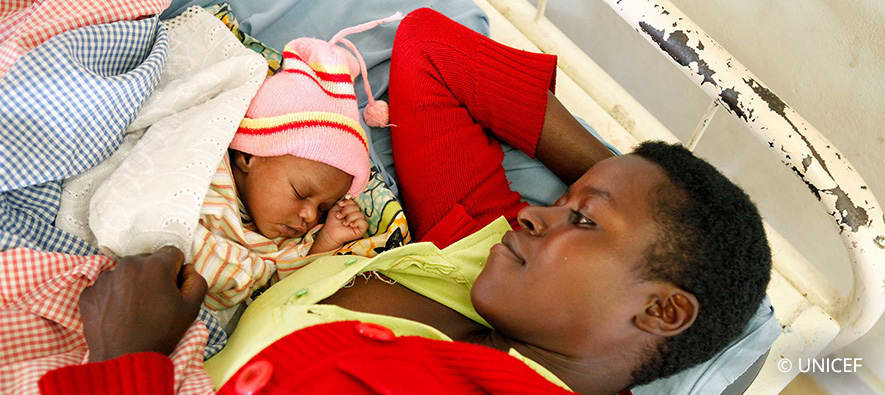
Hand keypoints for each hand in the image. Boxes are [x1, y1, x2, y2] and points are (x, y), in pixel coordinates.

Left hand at [79, 246, 206, 361]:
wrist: (125, 360)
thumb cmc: (160, 334)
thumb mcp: (191, 309)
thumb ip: (197, 281)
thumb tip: (188, 270)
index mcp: (155, 266)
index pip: (172, 253)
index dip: (176, 271)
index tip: (172, 288)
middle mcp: (127, 265)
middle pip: (147, 261)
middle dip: (153, 276)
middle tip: (154, 302)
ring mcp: (105, 279)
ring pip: (125, 273)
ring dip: (132, 285)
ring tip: (135, 310)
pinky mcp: (89, 293)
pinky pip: (106, 287)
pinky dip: (113, 297)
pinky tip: (119, 314)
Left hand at [311, 198, 367, 252]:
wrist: (330, 232)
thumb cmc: (333, 221)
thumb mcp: (336, 208)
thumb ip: (342, 201)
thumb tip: (349, 195)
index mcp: (352, 210)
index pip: (354, 202)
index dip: (347, 202)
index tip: (340, 205)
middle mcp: (357, 215)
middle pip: (357, 207)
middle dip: (346, 211)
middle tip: (339, 217)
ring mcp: (360, 222)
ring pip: (360, 214)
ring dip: (349, 218)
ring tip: (343, 223)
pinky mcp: (362, 229)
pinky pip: (364, 223)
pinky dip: (356, 222)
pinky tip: (351, 225)